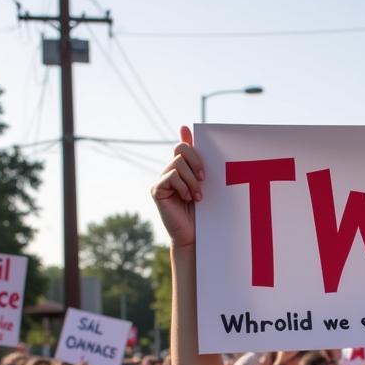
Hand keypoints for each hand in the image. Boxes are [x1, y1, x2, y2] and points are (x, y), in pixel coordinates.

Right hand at [151, 125, 203, 248]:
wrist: (195, 236)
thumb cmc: (204, 214)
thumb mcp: (207, 188)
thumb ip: (202, 168)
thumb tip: (200, 146)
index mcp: (183, 171)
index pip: (182, 147)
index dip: (185, 138)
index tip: (185, 128)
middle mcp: (170, 172)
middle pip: (180, 149)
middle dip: (196, 161)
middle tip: (204, 178)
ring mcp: (162, 181)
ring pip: (178, 164)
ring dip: (192, 180)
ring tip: (198, 196)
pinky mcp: (157, 190)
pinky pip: (171, 177)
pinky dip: (183, 186)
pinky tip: (188, 198)